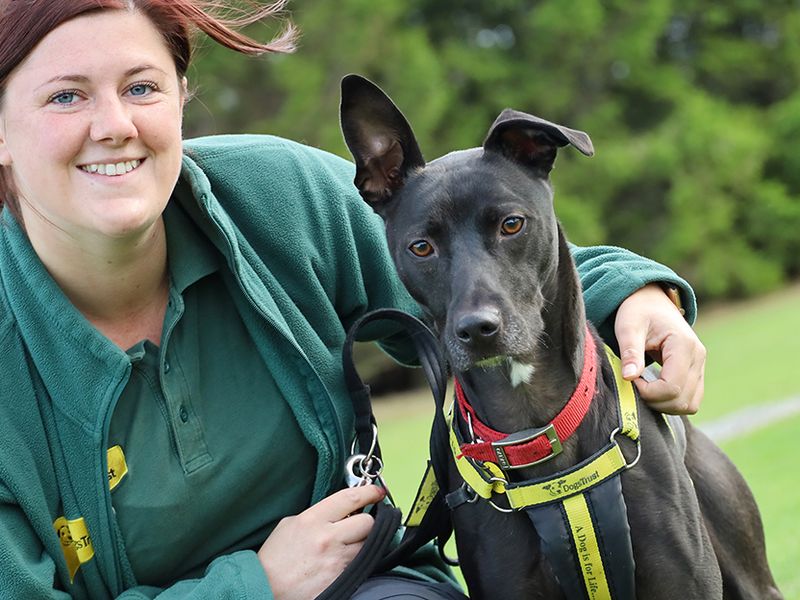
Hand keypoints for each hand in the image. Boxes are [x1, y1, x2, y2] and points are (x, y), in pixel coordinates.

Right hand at [257, 485, 384, 599]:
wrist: (265, 588)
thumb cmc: (274, 558)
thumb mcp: (290, 524)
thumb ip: (316, 515)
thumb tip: (337, 512)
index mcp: (313, 519)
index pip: (350, 498)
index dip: (369, 492)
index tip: (376, 492)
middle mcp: (328, 538)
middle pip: (367, 523)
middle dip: (367, 523)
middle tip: (360, 525)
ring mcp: (336, 560)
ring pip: (366, 546)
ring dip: (361, 544)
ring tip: (347, 546)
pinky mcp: (341, 579)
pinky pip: (359, 565)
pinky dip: (354, 562)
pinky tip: (342, 561)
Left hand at [614, 284, 705, 414]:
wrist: (650, 301)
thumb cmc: (637, 312)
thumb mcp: (628, 327)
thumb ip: (630, 352)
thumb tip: (628, 377)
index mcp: (683, 345)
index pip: (672, 386)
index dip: (648, 392)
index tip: (630, 379)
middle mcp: (698, 357)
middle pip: (682, 400)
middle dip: (654, 400)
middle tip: (634, 384)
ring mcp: (701, 366)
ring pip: (689, 404)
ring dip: (664, 404)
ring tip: (643, 387)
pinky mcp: (697, 372)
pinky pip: (690, 399)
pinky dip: (671, 402)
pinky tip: (653, 389)